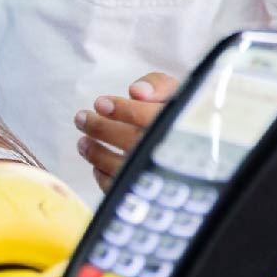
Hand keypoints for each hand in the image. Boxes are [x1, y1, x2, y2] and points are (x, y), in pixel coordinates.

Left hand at [74, 71, 179, 191]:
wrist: (195, 149)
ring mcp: (159, 175)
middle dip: (100, 128)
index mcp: (182, 125)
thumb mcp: (175, 92)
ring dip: (95, 153)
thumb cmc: (177, 115)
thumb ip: (158, 84)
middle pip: (132, 141)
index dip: (121, 109)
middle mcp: (171, 152)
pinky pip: (120, 187)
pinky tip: (96, 163)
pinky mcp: (146, 191)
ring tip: (83, 141)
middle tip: (81, 118)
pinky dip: (102, 175)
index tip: (100, 103)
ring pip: (122, 167)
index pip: (148, 117)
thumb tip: (137, 91)